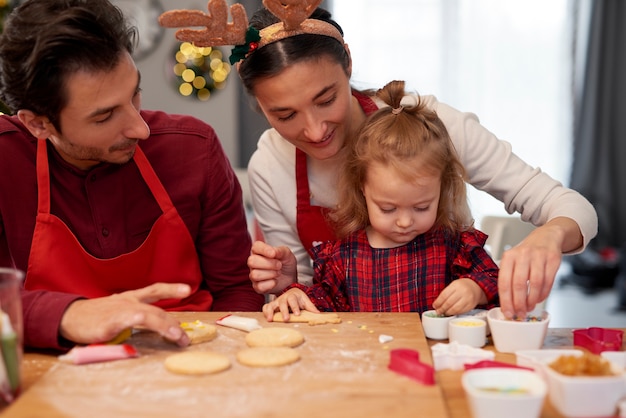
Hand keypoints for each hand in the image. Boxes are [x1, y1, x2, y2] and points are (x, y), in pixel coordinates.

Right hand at [59, 283, 191, 345]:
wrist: (68, 317)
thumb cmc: (94, 317)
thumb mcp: (117, 311)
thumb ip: (134, 318)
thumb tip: (156, 328)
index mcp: (130, 298)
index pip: (154, 290)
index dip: (171, 288)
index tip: (188, 288)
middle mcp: (128, 302)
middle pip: (156, 310)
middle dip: (173, 323)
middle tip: (184, 337)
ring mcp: (120, 311)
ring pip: (148, 315)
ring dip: (164, 326)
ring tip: (176, 336)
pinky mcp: (110, 322)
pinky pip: (127, 320)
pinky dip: (138, 320)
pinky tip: (147, 323)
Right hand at [247, 241, 297, 293]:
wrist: (290, 278)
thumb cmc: (286, 263)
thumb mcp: (286, 254)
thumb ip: (280, 251)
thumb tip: (273, 252)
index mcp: (259, 251)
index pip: (255, 247)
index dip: (264, 250)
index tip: (274, 254)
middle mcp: (253, 262)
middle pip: (251, 261)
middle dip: (269, 264)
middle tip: (279, 265)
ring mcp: (253, 275)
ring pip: (255, 275)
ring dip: (271, 274)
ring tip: (278, 273)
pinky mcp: (257, 286)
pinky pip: (259, 286)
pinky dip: (271, 284)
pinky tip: (275, 281)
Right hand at [262, 288, 318, 320]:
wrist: (292, 293)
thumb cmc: (299, 299)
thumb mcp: (305, 301)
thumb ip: (311, 307)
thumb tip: (317, 314)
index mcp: (292, 295)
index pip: (293, 300)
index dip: (295, 307)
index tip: (297, 314)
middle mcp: (283, 298)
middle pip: (282, 303)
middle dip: (284, 311)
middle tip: (286, 319)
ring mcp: (276, 302)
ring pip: (271, 305)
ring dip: (270, 312)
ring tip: (270, 320)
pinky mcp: (271, 306)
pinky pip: (265, 307)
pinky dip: (265, 312)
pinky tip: (267, 318)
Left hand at [432, 278, 484, 315]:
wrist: (476, 287)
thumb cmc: (462, 286)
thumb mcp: (453, 285)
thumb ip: (446, 293)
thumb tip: (437, 304)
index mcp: (456, 285)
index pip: (444, 295)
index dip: (438, 302)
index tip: (434, 306)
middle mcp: (463, 291)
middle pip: (449, 303)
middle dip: (442, 308)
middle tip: (438, 311)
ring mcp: (468, 299)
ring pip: (455, 309)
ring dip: (448, 312)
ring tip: (444, 313)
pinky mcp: (471, 305)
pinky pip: (461, 312)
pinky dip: (455, 313)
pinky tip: (451, 313)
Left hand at [497, 217, 579, 318]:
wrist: (546, 237)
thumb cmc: (527, 254)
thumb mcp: (513, 261)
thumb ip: (509, 279)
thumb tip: (508, 304)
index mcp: (508, 257)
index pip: (504, 282)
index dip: (506, 301)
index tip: (508, 313)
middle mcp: (522, 255)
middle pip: (518, 284)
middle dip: (519, 303)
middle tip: (519, 313)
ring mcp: (538, 256)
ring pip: (535, 284)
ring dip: (532, 300)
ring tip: (529, 307)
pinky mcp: (553, 259)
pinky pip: (548, 281)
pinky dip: (543, 294)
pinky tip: (539, 299)